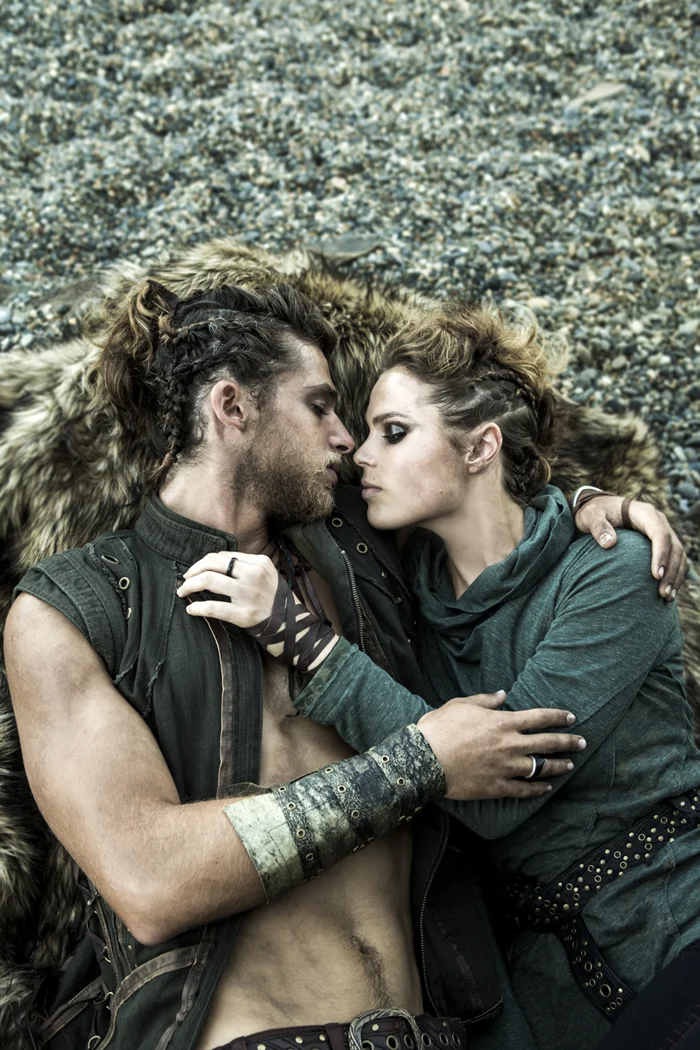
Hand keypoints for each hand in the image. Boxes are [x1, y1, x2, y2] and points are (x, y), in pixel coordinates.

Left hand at [177, 551, 280, 626]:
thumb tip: (210, 564)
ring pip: (209, 581)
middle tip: (184, 580)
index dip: (204, 562)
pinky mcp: (243, 614)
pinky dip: (198, 607)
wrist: (288, 622)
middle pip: (213, 564)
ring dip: (190, 585)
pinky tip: (191, 609)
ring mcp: (248, 595)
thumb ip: (243, 565)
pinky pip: (213, 607)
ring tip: (182, 591)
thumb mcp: (265, 573)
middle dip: (193, 571)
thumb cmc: (271, 596)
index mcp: (259, 562)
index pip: (223, 556)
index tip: (194, 571)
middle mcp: (254, 575)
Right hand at [416, 692, 584, 799]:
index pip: (540, 717)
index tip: (571, 718)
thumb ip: (485, 700)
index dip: (558, 717)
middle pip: (547, 743)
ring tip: (569, 765)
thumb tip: (502, 695)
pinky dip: (538, 789)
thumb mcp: (461, 704)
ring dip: (558, 766)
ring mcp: (506, 767)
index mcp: (503, 722)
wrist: (425, 760)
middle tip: (582, 742)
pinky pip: (525, 789)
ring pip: (541, 767)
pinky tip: (547, 788)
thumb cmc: (441, 728)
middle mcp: (510, 744)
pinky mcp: (498, 786)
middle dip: (567, 741)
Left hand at [574, 495, 686, 600]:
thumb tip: (610, 543)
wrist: (599, 509)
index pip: (660, 534)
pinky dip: (674, 575)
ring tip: (667, 597)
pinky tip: (668, 592)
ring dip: (675, 576)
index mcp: (644, 513)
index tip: (656, 576)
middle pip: (674, 546)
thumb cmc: (594, 512)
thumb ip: (598, 527)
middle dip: (671, 571)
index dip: (661, 554)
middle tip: (663, 593)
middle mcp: (658, 521)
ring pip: (678, 555)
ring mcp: (662, 532)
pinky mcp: (661, 543)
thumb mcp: (590, 516)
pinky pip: (674, 559)